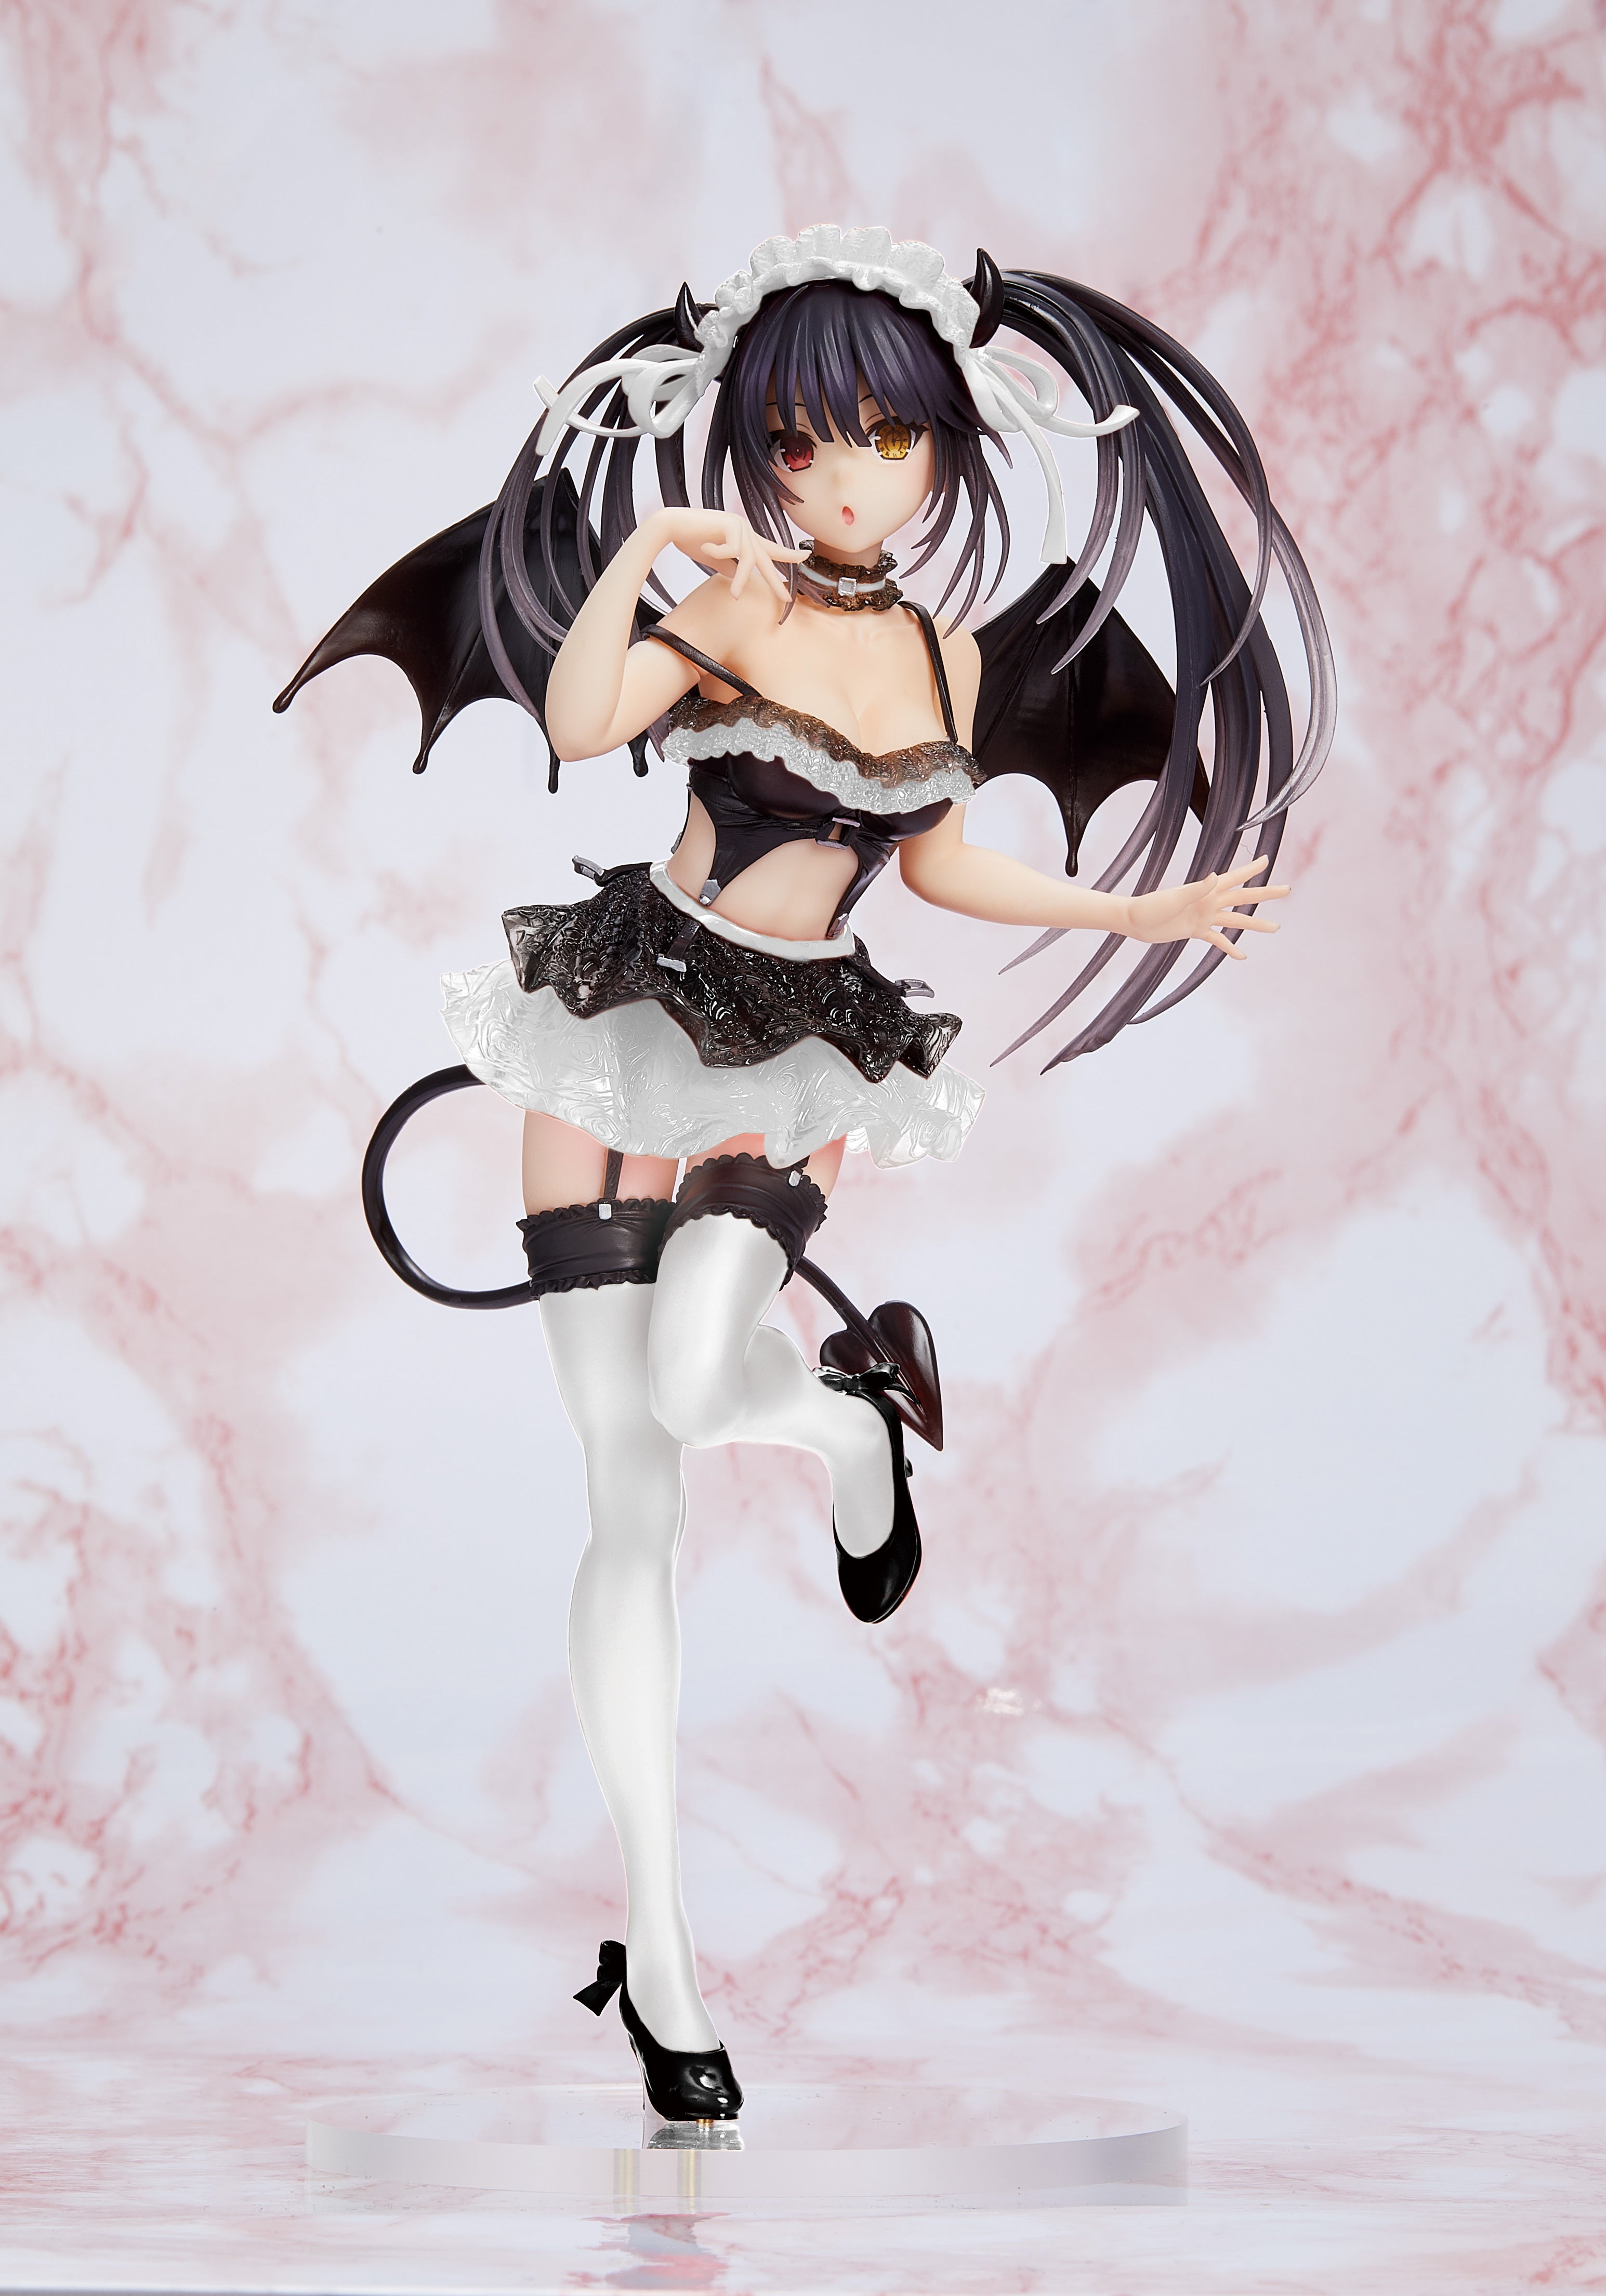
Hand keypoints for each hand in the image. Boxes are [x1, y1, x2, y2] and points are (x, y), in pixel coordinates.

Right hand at [658, 509, 805, 603]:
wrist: (671, 525)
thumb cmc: (691, 539)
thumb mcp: (715, 559)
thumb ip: (729, 567)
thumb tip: (739, 579)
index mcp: (744, 537)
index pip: (769, 549)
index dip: (786, 555)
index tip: (803, 559)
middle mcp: (745, 529)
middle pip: (765, 559)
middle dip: (775, 580)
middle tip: (786, 599)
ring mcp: (739, 524)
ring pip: (748, 559)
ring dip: (740, 580)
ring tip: (733, 595)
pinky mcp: (730, 522)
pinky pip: (732, 549)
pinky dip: (718, 553)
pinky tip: (705, 548)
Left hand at [1126, 856, 1288, 957]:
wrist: (1135, 921)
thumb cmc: (1151, 907)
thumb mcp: (1174, 898)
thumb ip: (1196, 889)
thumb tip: (1216, 877)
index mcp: (1206, 890)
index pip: (1234, 878)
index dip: (1251, 869)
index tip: (1267, 859)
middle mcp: (1209, 902)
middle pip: (1243, 897)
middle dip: (1265, 894)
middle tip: (1286, 889)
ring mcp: (1204, 916)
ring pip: (1236, 920)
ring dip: (1255, 924)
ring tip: (1275, 927)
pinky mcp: (1197, 931)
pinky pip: (1218, 940)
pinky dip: (1229, 947)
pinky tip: (1242, 955)